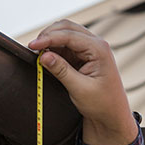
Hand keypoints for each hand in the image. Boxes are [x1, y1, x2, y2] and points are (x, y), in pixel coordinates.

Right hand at [28, 21, 138, 144]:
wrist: (112, 117)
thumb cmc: (103, 105)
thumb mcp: (80, 89)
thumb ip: (61, 71)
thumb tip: (43, 55)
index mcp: (100, 50)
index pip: (69, 35)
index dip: (48, 38)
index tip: (32, 46)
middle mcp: (96, 45)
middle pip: (66, 28)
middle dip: (48, 35)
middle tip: (34, 48)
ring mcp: (90, 49)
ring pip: (65, 34)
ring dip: (50, 41)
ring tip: (39, 55)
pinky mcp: (84, 56)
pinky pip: (65, 46)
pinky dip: (54, 49)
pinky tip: (46, 58)